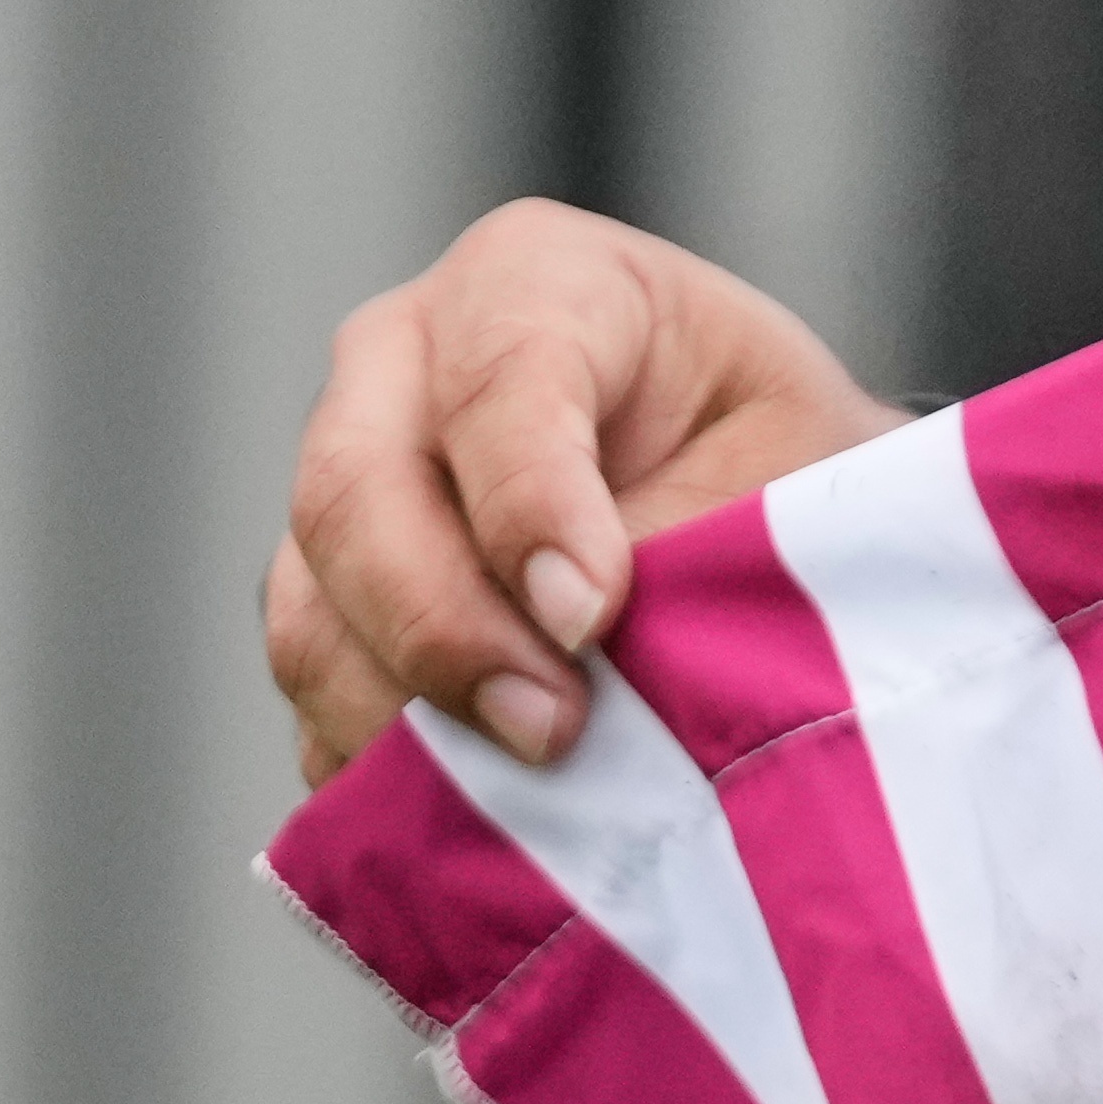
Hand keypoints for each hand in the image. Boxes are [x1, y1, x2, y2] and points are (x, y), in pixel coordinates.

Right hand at [263, 201, 904, 782]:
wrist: (761, 506)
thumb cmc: (787, 461)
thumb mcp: (791, 464)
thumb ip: (699, 539)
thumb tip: (606, 660)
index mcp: (533, 282)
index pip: (498, 379)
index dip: (530, 504)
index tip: (593, 614)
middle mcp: (401, 365)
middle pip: (352, 493)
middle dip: (444, 628)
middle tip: (552, 730)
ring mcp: (345, 484)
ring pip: (311, 607)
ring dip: (404, 714)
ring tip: (526, 792)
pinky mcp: (328, 601)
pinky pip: (316, 696)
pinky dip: (379, 768)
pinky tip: (470, 821)